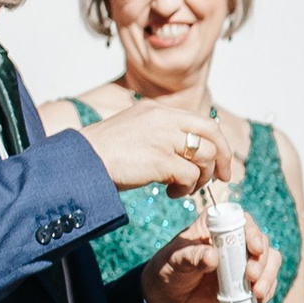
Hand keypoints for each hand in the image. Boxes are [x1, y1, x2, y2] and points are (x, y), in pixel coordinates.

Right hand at [84, 90, 223, 193]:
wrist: (80, 161)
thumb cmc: (103, 153)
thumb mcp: (135, 130)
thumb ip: (160, 133)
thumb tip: (186, 151)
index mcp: (158, 110)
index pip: (202, 121)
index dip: (217, 143)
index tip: (219, 162)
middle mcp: (164, 119)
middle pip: (212, 134)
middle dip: (223, 158)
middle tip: (222, 177)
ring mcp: (163, 138)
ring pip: (205, 156)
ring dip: (201, 178)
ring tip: (184, 188)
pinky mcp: (160, 159)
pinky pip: (190, 175)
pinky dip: (186, 188)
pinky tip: (170, 192)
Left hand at [140, 213, 269, 302]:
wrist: (170, 298)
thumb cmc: (168, 271)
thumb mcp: (175, 262)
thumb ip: (192, 257)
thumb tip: (213, 257)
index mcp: (215, 226)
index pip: (240, 220)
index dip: (252, 231)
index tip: (254, 248)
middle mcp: (233, 239)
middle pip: (261, 241)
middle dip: (261, 260)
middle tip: (251, 276)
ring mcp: (242, 259)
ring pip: (269, 260)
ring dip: (269, 275)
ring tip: (257, 293)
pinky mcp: (247, 279)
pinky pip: (267, 280)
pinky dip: (268, 289)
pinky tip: (259, 300)